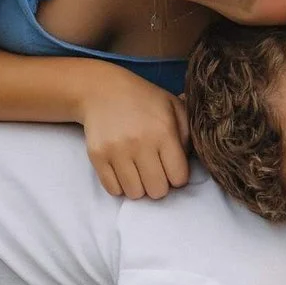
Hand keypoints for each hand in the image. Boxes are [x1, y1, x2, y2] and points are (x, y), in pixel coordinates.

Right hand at [77, 67, 189, 199]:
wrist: (102, 90)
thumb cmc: (145, 100)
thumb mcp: (174, 108)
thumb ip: (187, 136)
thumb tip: (187, 165)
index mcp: (163, 132)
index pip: (179, 178)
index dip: (178, 176)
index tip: (172, 167)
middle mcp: (140, 143)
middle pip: (157, 191)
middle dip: (159, 184)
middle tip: (155, 170)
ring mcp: (116, 151)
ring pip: (135, 194)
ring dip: (139, 186)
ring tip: (138, 169)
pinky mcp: (97, 156)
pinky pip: (113, 190)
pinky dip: (120, 185)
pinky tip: (123, 169)